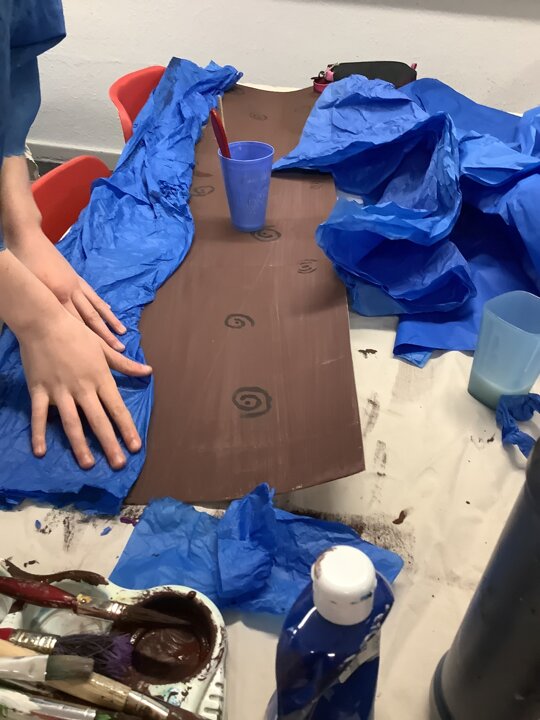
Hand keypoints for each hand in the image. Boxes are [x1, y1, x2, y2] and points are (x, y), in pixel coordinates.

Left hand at [10, 228, 126, 350]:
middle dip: (106, 335)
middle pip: (91, 319)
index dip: (92, 340)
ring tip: (122, 332)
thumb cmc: (21, 265)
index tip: (103, 353)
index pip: (77, 324)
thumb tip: (45, 328)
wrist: (28, 239)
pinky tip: (110, 310)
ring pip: (95, 307)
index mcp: (57, 298)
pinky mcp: (75, 277)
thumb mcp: (27, 289)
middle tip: (120, 349)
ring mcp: (75, 285)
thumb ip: (39, 308)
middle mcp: (70, 293)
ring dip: (110, 321)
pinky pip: (91, 294)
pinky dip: (102, 304)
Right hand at [18, 302, 151, 469]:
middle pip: (98, 420)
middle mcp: (83, 388)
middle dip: (110, 444)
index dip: (127, 429)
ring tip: (87, 464)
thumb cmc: (76, 333)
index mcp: (100, 378)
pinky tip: (40, 451)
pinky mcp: (39, 390)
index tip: (135, 447)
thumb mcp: (103, 348)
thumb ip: (125, 365)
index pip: (117, 409)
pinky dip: (38, 433)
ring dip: (80, 445)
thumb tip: (148, 372)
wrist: (44, 321)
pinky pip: (40, 415)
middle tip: (118, 464)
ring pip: (72, 422)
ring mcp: (60, 390)